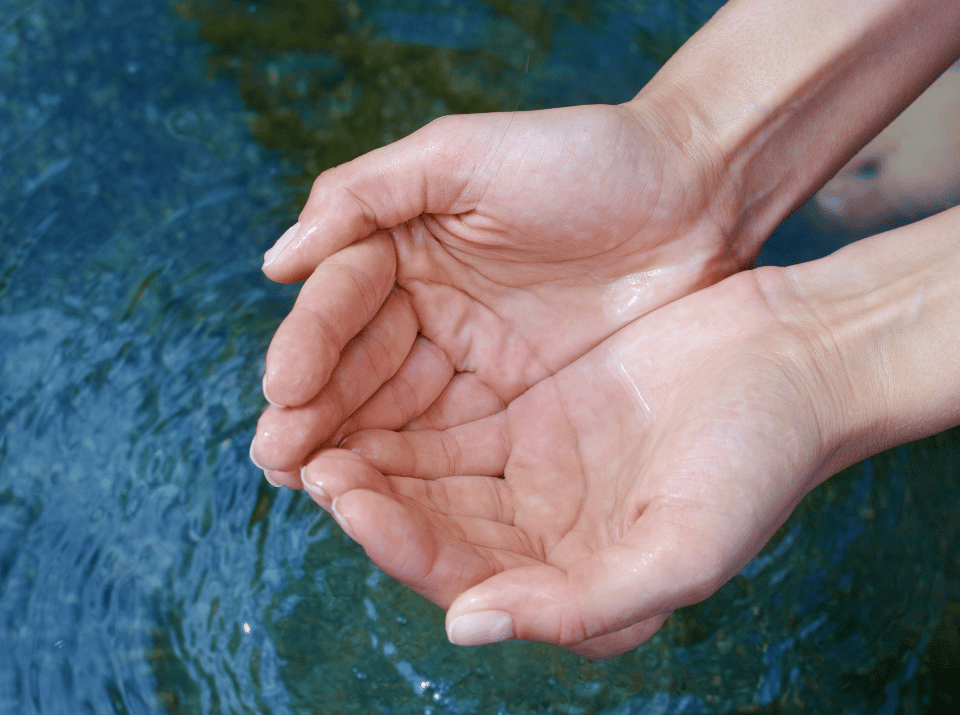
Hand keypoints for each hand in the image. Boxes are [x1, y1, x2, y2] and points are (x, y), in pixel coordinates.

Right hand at [251, 102, 745, 483]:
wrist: (695, 192)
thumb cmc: (583, 157)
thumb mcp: (464, 154)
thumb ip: (364, 196)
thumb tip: (276, 263)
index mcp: (406, 250)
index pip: (341, 305)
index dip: (309, 347)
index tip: (283, 390)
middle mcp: (430, 312)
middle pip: (359, 371)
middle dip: (318, 415)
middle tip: (279, 461)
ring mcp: (475, 363)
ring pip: (401, 415)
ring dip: (357, 453)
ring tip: (317, 489)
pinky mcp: (521, 405)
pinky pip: (459, 443)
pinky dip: (420, 471)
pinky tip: (385, 498)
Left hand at [296, 267, 846, 658]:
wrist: (798, 360)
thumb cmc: (759, 461)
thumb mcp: (685, 550)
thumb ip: (583, 606)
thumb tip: (468, 628)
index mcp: (575, 587)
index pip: (463, 576)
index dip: (399, 542)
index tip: (347, 496)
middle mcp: (544, 539)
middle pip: (434, 526)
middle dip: (371, 496)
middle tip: (310, 458)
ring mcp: (536, 473)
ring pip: (433, 474)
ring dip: (378, 453)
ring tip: (318, 423)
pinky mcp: (535, 415)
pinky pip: (454, 419)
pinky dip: (409, 409)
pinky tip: (368, 384)